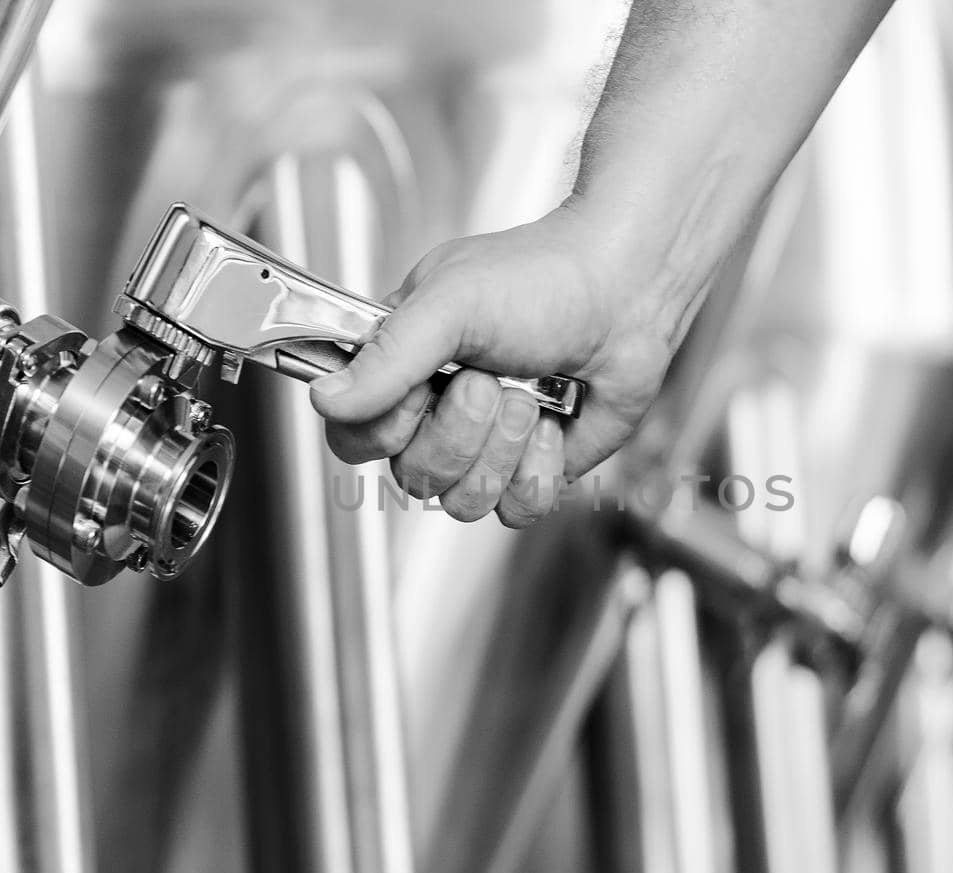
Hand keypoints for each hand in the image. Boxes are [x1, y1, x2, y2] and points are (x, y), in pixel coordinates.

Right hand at [309, 201, 682, 525]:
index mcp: (400, 370)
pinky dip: (540, 470)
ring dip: (503, 449)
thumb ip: (385, 357)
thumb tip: (325, 399)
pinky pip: (514, 513)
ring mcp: (484, 448)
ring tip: (529, 395)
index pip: (353, 437)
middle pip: (411, 478)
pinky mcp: (532, 472)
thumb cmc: (541, 279)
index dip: (386, 428)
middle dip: (461, 432)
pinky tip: (555, 424)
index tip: (423, 387)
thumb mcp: (449, 303)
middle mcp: (435, 415)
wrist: (626, 293)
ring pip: (462, 502)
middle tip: (491, 380)